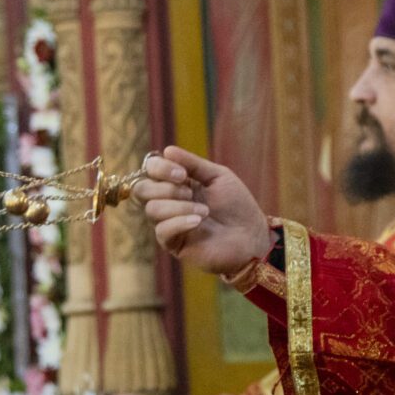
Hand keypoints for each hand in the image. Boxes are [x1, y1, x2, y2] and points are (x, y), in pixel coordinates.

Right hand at [133, 146, 271, 276]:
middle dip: (165, 188)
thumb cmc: (237, 205)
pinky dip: (179, 222)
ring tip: (204, 211)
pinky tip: (198, 222)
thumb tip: (167, 150)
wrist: (252, 235)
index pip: (150, 170)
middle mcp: (168, 202)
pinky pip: (162, 231)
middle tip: (190, 192)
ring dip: (178, 206)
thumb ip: (193, 164)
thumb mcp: (218, 176)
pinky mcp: (173, 244)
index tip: (182, 174)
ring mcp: (169, 223)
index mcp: (177, 183)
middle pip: (142, 190)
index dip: (160, 168)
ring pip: (152, 209)